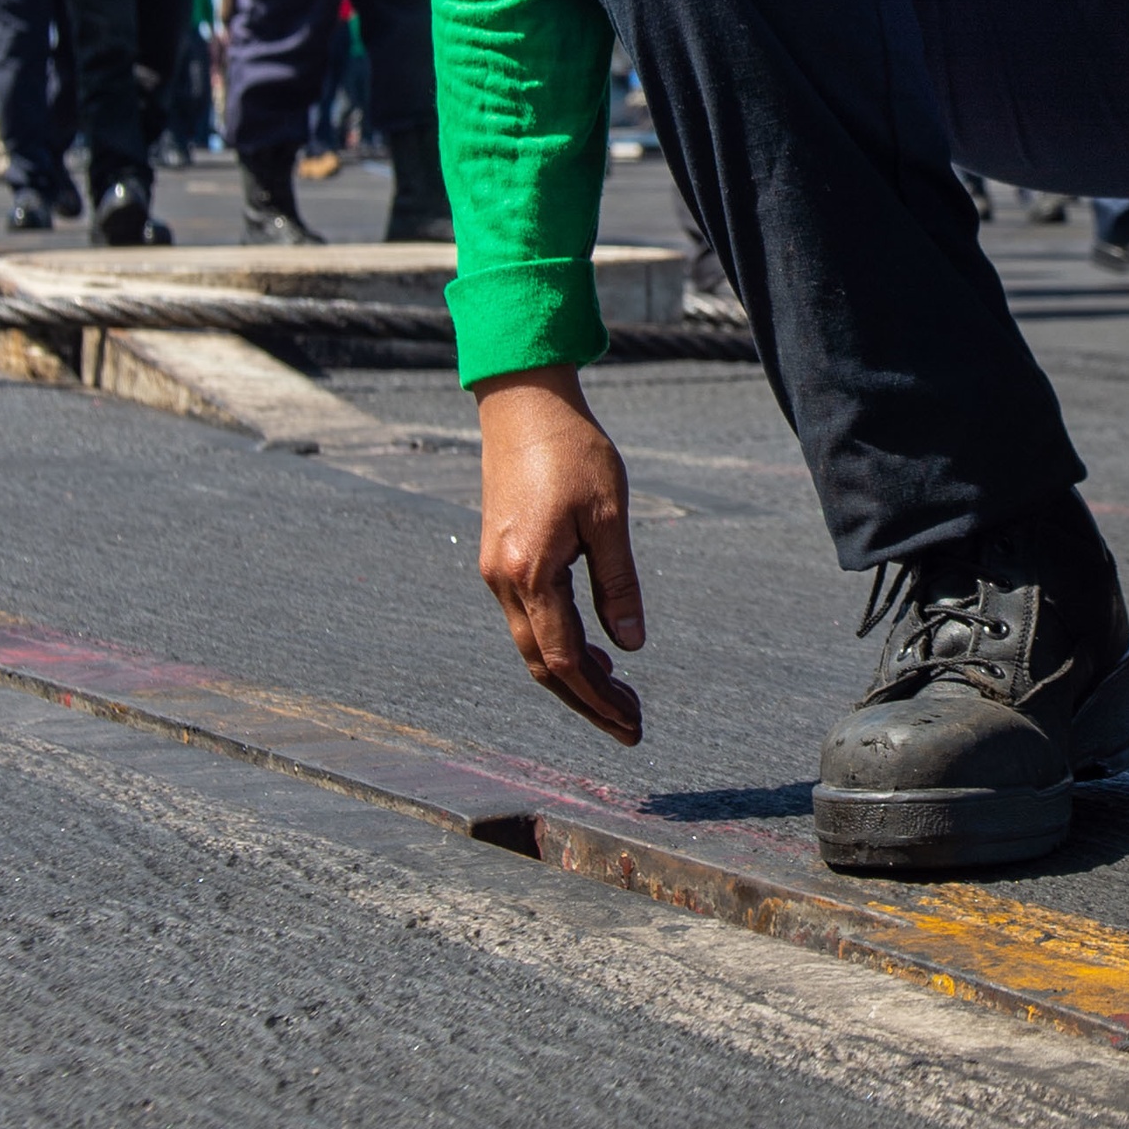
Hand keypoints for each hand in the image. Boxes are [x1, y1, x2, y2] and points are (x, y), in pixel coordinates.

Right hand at [474, 364, 644, 742]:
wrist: (523, 404)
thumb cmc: (572, 451)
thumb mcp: (609, 514)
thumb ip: (618, 582)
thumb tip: (631, 646)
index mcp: (530, 573)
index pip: (563, 660)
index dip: (598, 699)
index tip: (632, 723)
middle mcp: (503, 581)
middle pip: (542, 665)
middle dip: (587, 701)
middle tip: (631, 725)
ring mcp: (496, 570)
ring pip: (532, 645)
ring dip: (572, 676)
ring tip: (618, 694)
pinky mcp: (500, 557)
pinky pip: (527, 619)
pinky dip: (558, 644)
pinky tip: (590, 647)